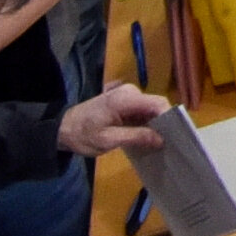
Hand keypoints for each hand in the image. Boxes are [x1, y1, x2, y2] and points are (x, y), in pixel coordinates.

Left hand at [61, 87, 176, 160]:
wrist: (62, 129)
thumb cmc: (82, 135)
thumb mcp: (108, 140)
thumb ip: (136, 137)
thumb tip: (161, 139)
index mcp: (126, 98)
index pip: (158, 103)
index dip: (169, 118)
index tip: (174, 136)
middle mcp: (130, 91)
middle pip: (157, 105)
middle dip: (163, 123)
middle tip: (167, 143)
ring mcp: (128, 94)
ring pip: (151, 108)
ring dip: (155, 124)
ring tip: (158, 142)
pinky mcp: (125, 101)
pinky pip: (143, 110)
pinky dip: (147, 122)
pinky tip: (147, 136)